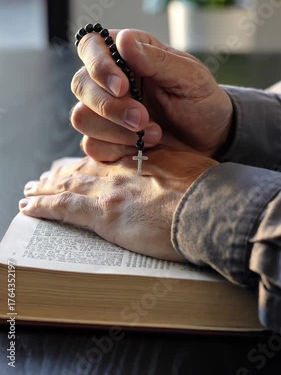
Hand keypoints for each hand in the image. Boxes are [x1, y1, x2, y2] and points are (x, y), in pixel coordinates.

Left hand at [19, 149, 216, 260]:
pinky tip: (28, 207)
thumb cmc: (206, 189)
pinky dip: (43, 206)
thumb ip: (173, 163)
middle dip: (59, 175)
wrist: (207, 205)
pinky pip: (63, 208)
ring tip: (30, 190)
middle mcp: (119, 172)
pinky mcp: (102, 214)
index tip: (74, 165)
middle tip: (42, 178)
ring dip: (45, 188)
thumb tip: (173, 170)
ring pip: (66, 186)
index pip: (104, 160)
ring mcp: (108, 191)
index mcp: (139, 161)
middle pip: (80, 171)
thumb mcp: (189, 166)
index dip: (86, 163)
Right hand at [70, 29, 232, 160]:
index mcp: (127, 54)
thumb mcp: (189, 76)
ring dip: (115, 130)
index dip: (98, 65)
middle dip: (111, 106)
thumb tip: (123, 40)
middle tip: (143, 118)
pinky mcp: (106, 140)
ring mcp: (104, 112)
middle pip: (80, 85)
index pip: (91, 45)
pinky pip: (91, 146)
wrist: (211, 139)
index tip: (123, 86)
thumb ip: (155, 60)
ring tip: (154, 134)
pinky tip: (141, 148)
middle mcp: (109, 80)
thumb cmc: (201, 100)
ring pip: (81, 117)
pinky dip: (116, 149)